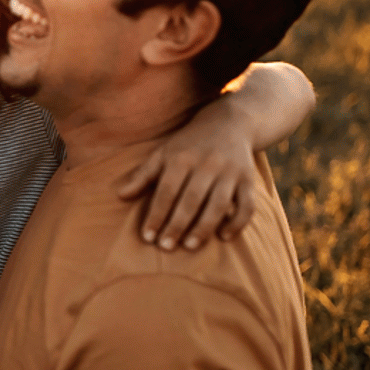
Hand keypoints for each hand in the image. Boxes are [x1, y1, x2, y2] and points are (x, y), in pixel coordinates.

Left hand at [115, 103, 257, 251]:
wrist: (229, 123)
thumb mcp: (164, 153)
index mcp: (182, 158)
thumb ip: (143, 175)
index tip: (148, 236)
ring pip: (219, 204)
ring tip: (189, 246)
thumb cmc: (189, 144)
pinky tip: (224, 237)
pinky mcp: (249, 180)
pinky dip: (237, 222)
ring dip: (204, 227)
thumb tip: (120, 195)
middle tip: (166, 246)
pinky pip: (247, 205)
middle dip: (177, 225)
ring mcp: (230, 172)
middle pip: (191, 200)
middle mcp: (207, 164)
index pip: (167, 191)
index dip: (157, 214)